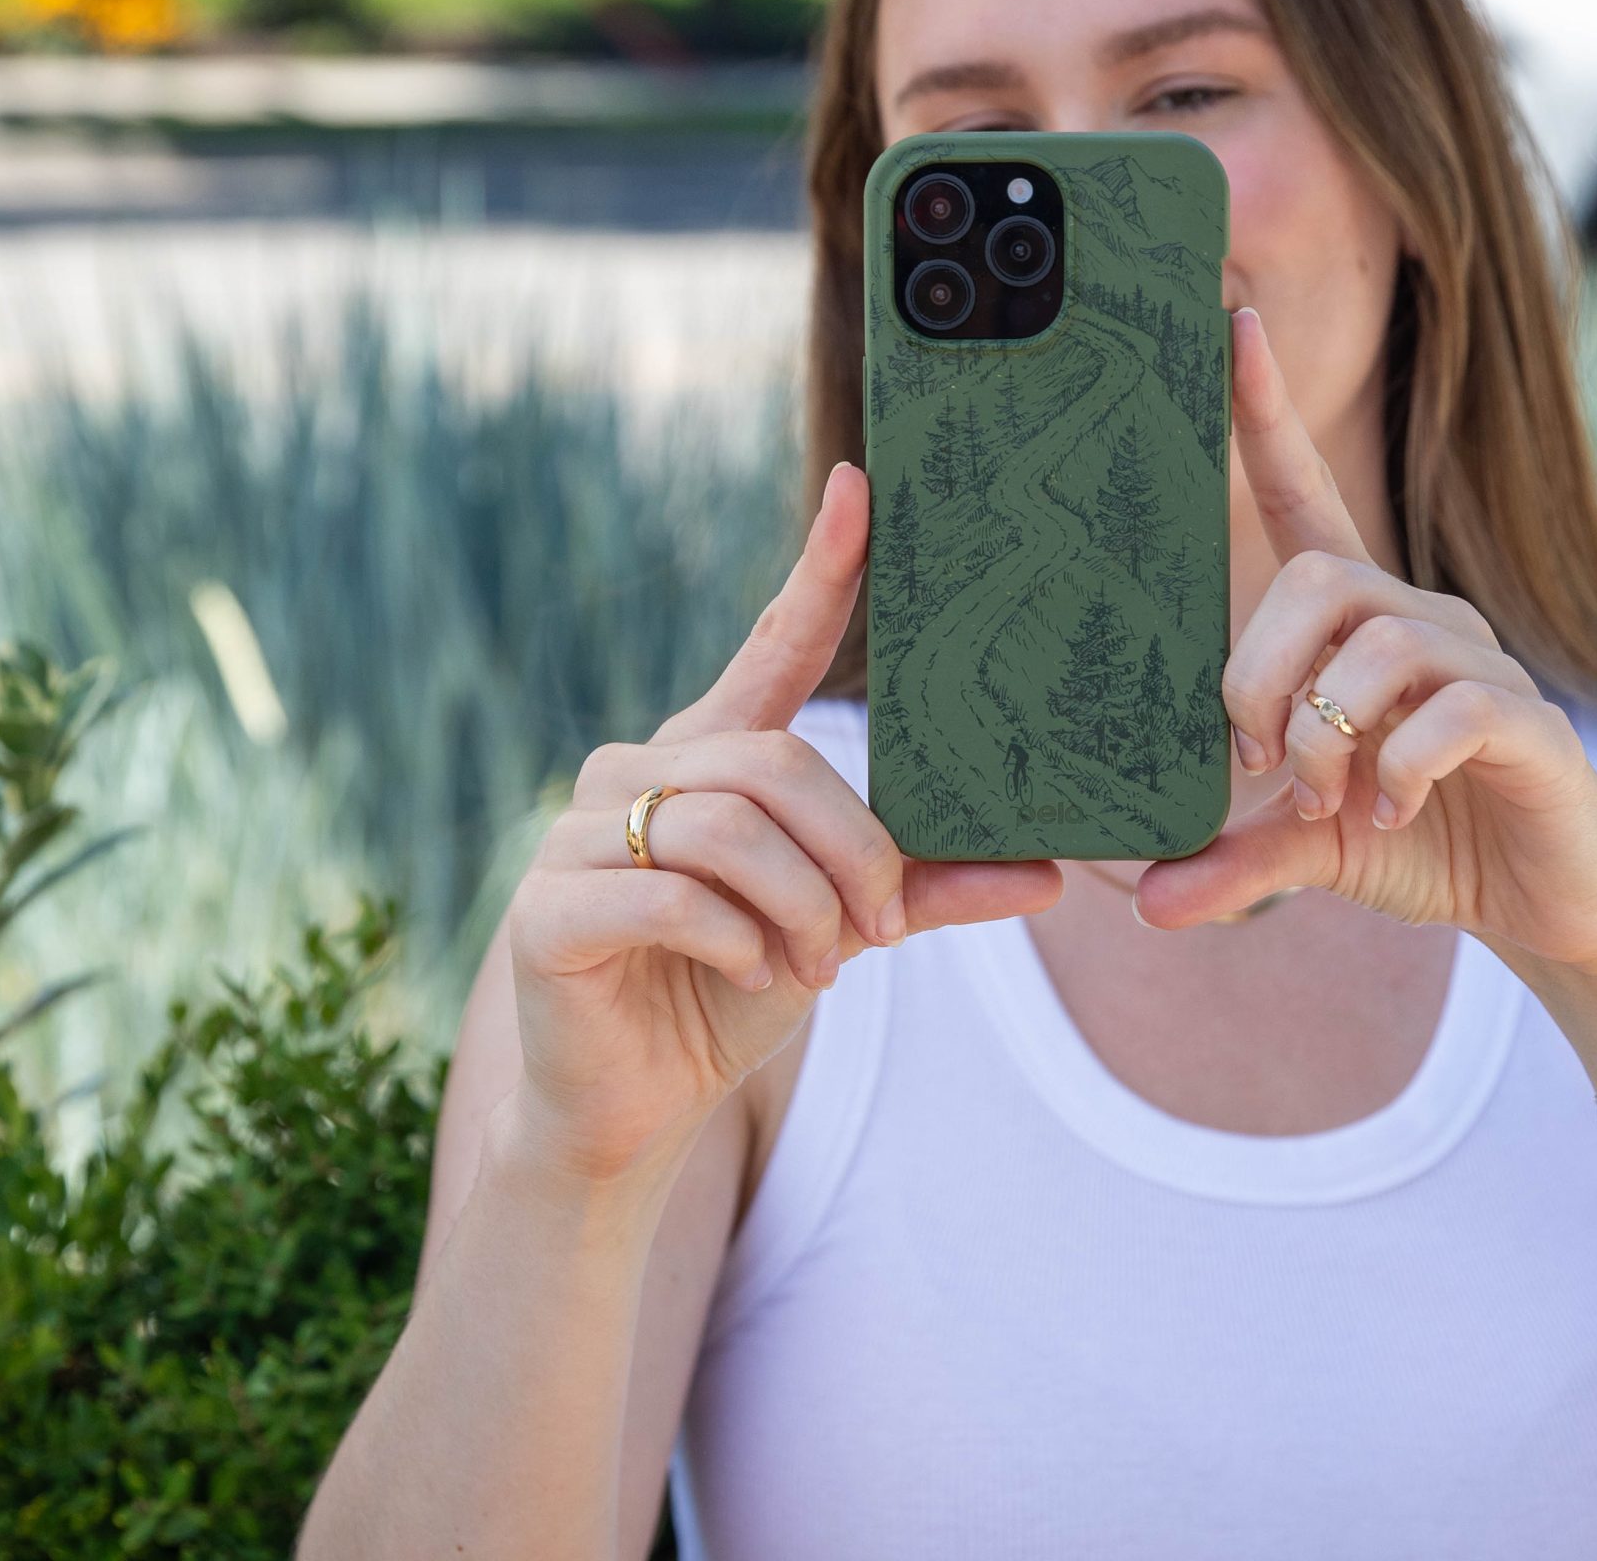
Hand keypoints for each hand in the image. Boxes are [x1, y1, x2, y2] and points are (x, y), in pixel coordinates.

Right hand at [503, 462, 1061, 1185]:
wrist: (629, 1107)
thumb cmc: (732, 992)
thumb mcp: (839, 932)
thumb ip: (923, 891)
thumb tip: (1049, 874)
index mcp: (710, 754)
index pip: (772, 644)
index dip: (818, 569)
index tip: (860, 488)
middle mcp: (638, 767)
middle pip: (775, 764)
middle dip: (849, 854)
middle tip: (877, 935)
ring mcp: (578, 830)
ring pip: (729, 829)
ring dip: (800, 908)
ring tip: (814, 967)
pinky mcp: (548, 904)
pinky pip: (672, 894)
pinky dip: (737, 942)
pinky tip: (751, 974)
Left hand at [1131, 308, 1596, 971]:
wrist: (1552, 907)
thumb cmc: (1424, 841)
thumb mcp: (1311, 848)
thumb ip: (1234, 858)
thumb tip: (1146, 902)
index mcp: (1361, 622)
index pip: (1305, 492)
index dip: (1267, 412)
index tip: (1229, 325)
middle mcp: (1422, 617)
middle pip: (1317, 580)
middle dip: (1262, 672)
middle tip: (1260, 759)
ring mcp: (1483, 662)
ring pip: (1380, 643)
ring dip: (1328, 732)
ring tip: (1328, 798)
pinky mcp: (1530, 723)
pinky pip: (1452, 707)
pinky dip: (1399, 765)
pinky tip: (1392, 808)